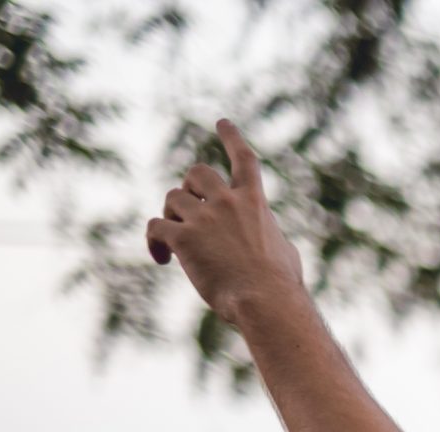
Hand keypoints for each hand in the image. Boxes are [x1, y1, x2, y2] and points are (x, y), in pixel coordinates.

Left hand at [145, 119, 304, 325]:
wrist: (266, 302)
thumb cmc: (281, 286)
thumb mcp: (284, 252)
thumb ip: (267, 234)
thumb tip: (265, 237)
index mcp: (254, 203)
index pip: (243, 160)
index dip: (232, 138)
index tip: (222, 122)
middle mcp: (227, 203)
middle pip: (196, 173)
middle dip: (189, 189)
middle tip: (188, 214)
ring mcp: (203, 219)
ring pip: (172, 199)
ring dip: (172, 218)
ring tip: (180, 246)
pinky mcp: (183, 238)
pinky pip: (155, 227)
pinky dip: (155, 242)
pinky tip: (162, 259)